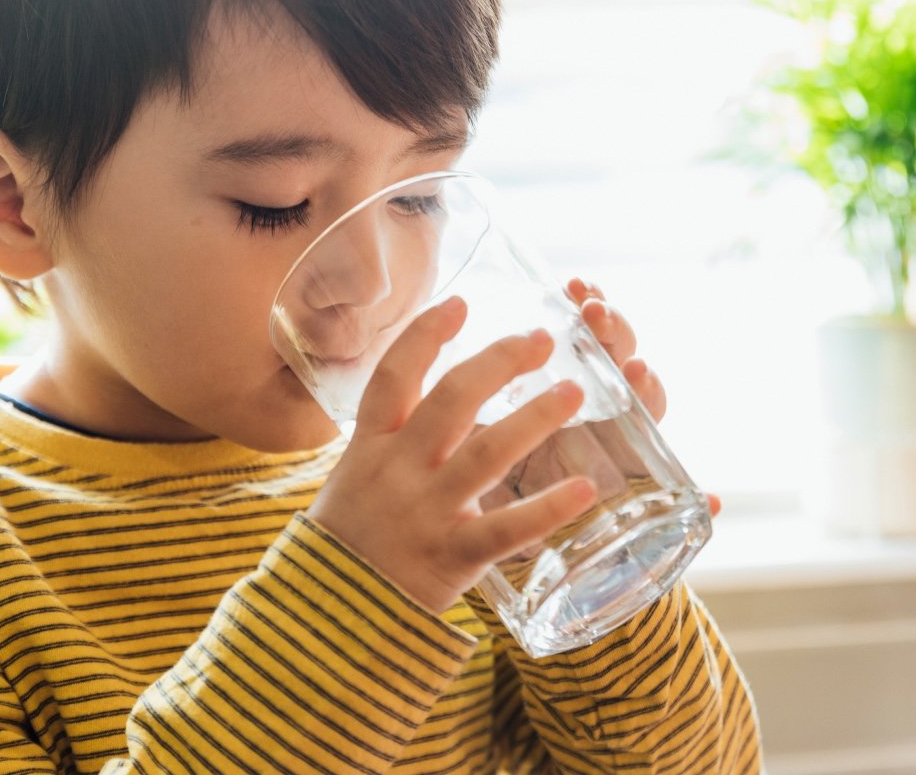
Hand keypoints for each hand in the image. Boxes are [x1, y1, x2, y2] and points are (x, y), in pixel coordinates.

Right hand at [306, 297, 599, 613]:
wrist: (328, 612)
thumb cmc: (352, 534)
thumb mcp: (356, 473)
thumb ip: (393, 435)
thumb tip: (428, 386)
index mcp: (371, 444)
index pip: (393, 376)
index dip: (426, 336)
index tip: (461, 303)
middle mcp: (398, 470)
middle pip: (450, 401)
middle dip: (498, 364)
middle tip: (540, 340)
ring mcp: (426, 512)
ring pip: (486, 453)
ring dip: (534, 417)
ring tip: (575, 391)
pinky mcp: (452, 556)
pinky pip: (506, 528)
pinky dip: (548, 507)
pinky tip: (586, 488)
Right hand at [565, 277, 720, 518]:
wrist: (504, 512)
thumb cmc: (548, 519)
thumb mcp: (580, 522)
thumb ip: (644, 511)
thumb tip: (716, 503)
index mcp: (621, 439)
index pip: (648, 404)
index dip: (646, 386)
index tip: (639, 372)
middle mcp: (604, 405)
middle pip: (623, 357)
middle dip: (618, 332)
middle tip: (597, 317)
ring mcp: (576, 380)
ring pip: (597, 337)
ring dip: (597, 309)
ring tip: (581, 291)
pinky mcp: (545, 363)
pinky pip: (562, 327)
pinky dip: (569, 302)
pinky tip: (563, 285)